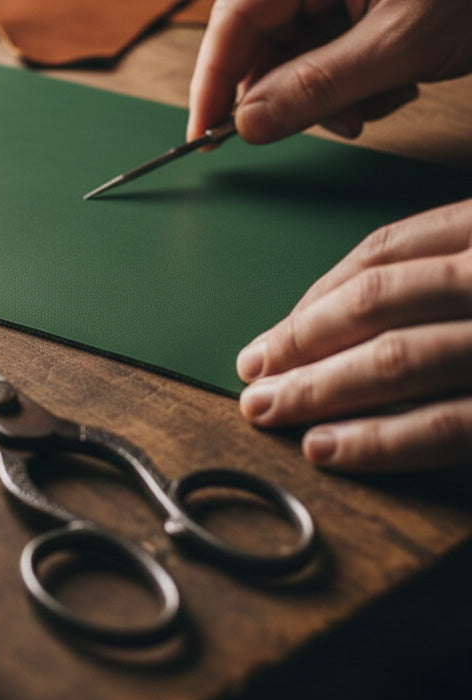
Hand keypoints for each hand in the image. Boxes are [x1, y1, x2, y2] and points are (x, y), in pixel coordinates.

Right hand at [188, 0, 471, 143]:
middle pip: (262, 41)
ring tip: (376, 103)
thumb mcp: (400, 45)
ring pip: (295, 57)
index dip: (212, 79)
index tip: (204, 133)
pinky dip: (352, 86)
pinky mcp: (362, 1)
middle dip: (288, 92)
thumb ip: (315, 88)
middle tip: (323, 124)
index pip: (236, 17)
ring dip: (327, 95)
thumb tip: (244, 124)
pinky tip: (394, 85)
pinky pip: (328, 57)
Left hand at [236, 200, 471, 471]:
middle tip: (253, 374)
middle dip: (300, 342)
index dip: (315, 296)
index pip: (384, 252)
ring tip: (268, 410)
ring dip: (319, 389)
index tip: (272, 333)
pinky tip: (324, 447)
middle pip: (375, 302)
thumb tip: (323, 321)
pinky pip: (446, 426)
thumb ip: (436, 274)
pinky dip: (378, 440)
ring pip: (396, 359)